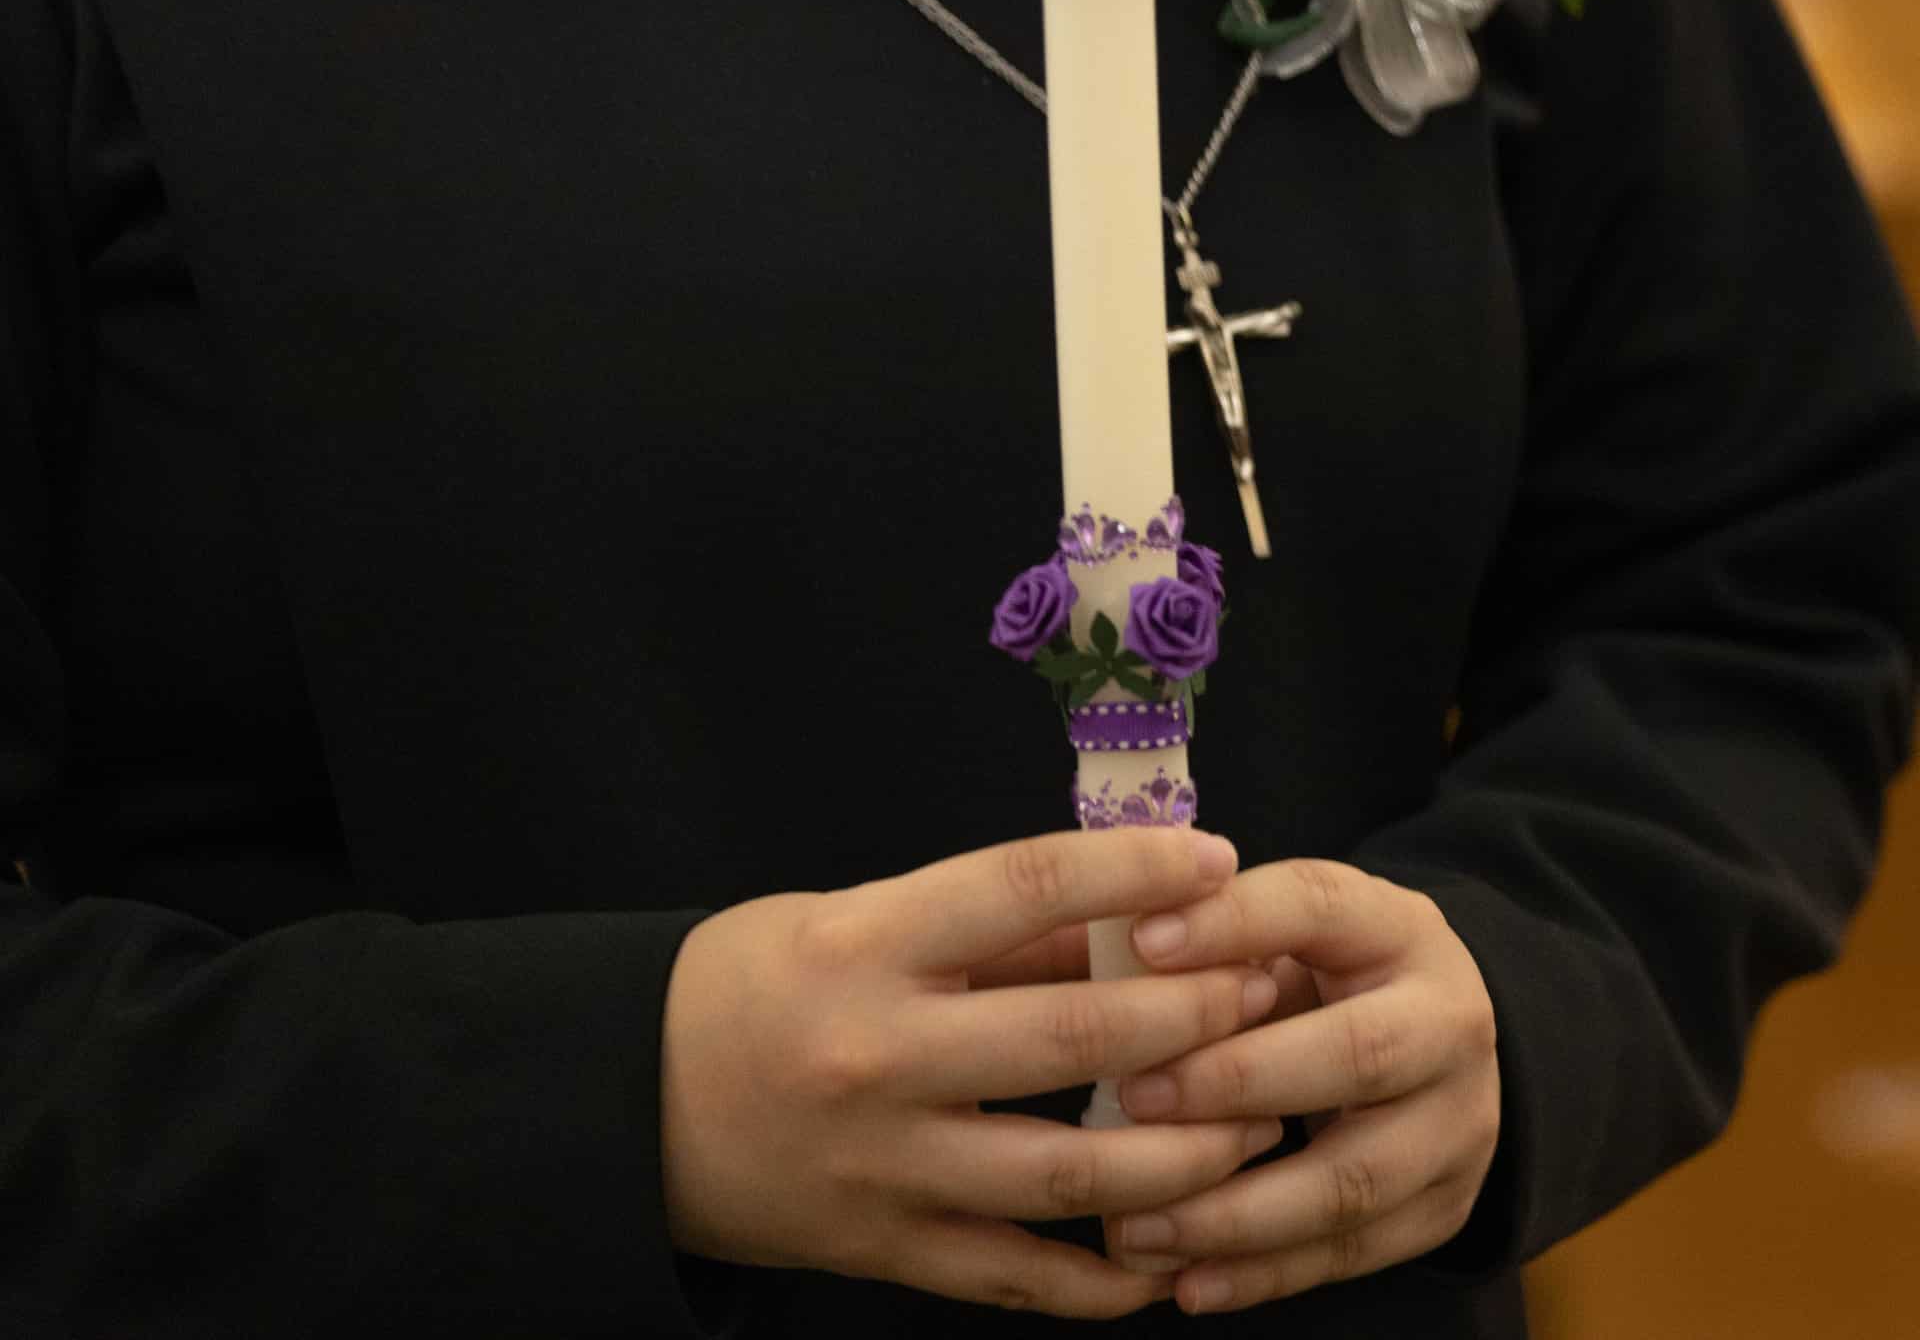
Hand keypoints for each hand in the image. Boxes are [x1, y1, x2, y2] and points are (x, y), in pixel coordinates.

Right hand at [659, 829, 1286, 1318]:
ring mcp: (885, 1164)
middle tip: (1269, 990)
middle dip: (1194, 1012)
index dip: (1130, 870)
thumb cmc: (753, 983)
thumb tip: (1119, 923)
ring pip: (1068, 1171)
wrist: (630, 1103)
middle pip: (1072, 1035)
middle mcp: (878, 1054)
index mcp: (864, 944)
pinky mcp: (884, 1249)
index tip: (1213, 858)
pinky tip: (1170, 1261)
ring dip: (1183, 1152)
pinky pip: (1017, 1275)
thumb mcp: (853, 917)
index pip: (1022, 887)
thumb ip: (985, 933)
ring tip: (1255, 1125)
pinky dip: (1102, 1279)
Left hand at [1107, 859, 1499, 1315]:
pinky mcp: (1446, 1207)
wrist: (1437, 1035)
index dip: (1232, 922)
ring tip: (1136, 1225)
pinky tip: (1186, 1283)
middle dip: (1236, 1081)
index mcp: (1397, 926)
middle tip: (1132, 1097)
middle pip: (1357, 1053)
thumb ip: (1214, 933)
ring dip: (1235, 1211)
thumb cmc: (1323, 971)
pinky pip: (1352, 1253)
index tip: (1140, 942)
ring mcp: (1459, 1123)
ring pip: (1353, 1179)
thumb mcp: (1286, 929)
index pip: (1317, 906)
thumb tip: (1108, 939)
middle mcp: (1448, 1020)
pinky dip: (1264, 1274)